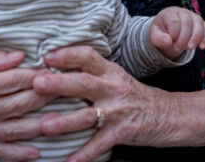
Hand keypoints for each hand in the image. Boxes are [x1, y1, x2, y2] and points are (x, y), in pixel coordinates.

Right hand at [0, 46, 55, 160]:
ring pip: (16, 129)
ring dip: (40, 125)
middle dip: (45, 96)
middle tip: (65, 90)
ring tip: (61, 119)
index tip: (52, 71)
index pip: (14, 80)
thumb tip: (19, 57)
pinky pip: (0, 153)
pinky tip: (36, 152)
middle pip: (20, 103)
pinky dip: (18, 154)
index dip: (35, 75)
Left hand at [35, 46, 181, 161]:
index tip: (46, 56)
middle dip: (59, 83)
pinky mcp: (123, 132)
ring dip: (65, 121)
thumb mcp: (116, 78)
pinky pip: (100, 144)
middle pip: (84, 83)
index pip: (88, 56)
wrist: (168, 115)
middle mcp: (114, 88)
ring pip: (88, 115)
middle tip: (36, 83)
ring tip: (44, 125)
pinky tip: (69, 161)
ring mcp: (118, 111)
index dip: (67, 54)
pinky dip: (85, 154)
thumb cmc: (135, 96)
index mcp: (110, 71)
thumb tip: (58, 68)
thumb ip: (92, 73)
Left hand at [150, 6, 204, 58]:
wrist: (168, 32)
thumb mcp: (155, 35)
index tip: (170, 42)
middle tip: (178, 48)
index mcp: (170, 13)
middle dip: (184, 37)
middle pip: (187, 21)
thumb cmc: (162, 32)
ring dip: (196, 37)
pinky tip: (201, 46)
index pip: (174, 20)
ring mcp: (193, 17)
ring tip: (191, 48)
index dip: (174, 33)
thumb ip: (158, 38)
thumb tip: (168, 40)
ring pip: (199, 22)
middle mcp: (182, 12)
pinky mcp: (201, 24)